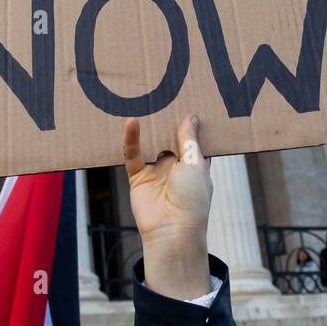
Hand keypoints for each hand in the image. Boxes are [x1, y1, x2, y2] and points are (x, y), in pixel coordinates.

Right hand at [123, 114, 212, 299]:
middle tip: (165, 92)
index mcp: (195, 164)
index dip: (192, 122)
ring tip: (147, 99)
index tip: (191, 98)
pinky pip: (132, 154)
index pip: (194, 139)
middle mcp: (176, 166)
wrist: (172, 232)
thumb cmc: (192, 201)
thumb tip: (190, 116)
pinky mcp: (138, 177)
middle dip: (168, 119)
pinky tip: (132, 122)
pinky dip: (131, 139)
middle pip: (170, 137)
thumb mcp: (195, 165)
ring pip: (151, 142)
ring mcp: (156, 171)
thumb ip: (189, 141)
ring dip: (150, 125)